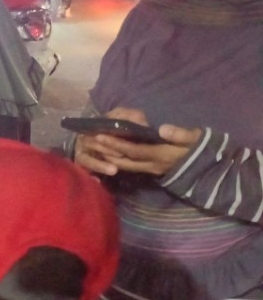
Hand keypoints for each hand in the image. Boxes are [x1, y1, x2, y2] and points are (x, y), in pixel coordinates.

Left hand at [74, 107, 200, 177]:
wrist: (209, 168)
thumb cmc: (202, 148)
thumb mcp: (195, 138)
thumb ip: (180, 134)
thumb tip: (162, 129)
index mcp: (161, 155)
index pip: (134, 150)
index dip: (117, 144)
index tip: (102, 136)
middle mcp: (153, 165)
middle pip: (124, 160)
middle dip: (107, 152)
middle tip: (91, 142)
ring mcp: (151, 170)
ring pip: (125, 165)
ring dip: (109, 158)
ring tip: (94, 148)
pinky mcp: (151, 171)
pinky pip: (131, 167)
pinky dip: (118, 162)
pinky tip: (108, 156)